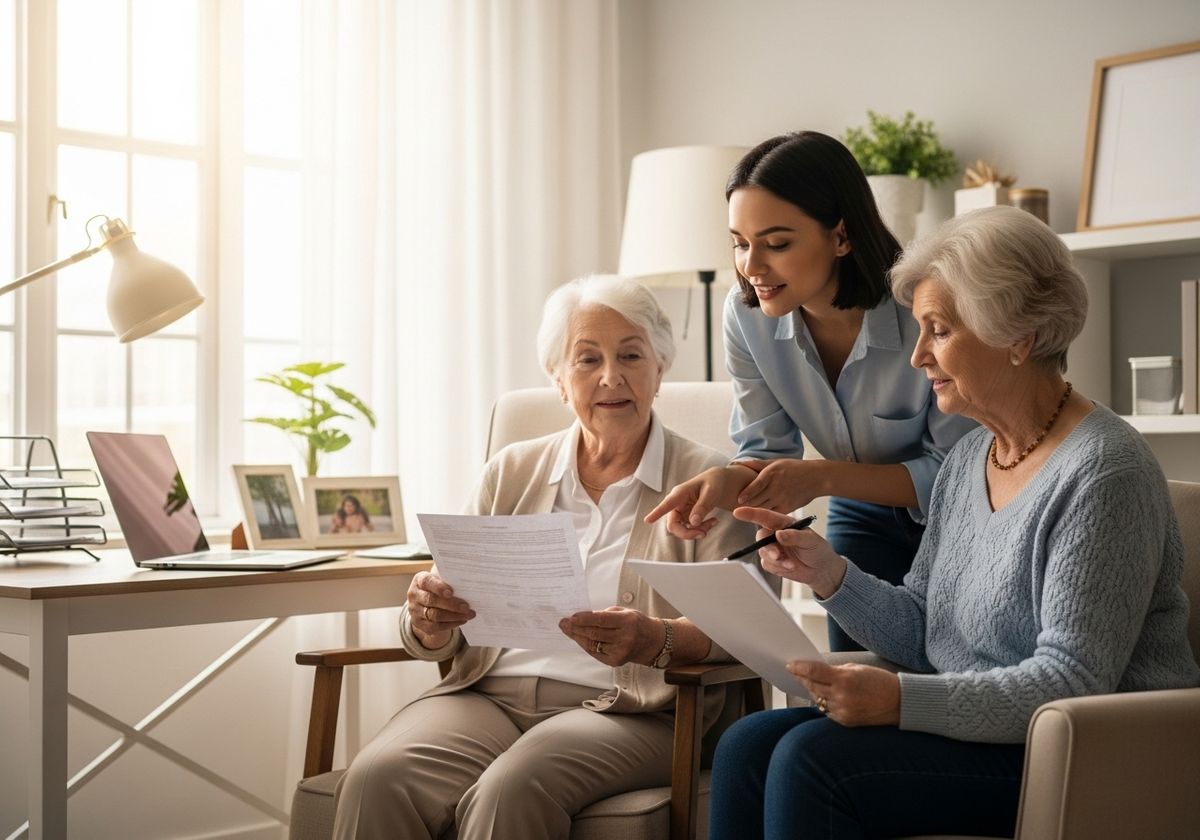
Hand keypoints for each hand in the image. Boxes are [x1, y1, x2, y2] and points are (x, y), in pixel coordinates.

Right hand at [407, 571, 474, 648]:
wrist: (425, 603)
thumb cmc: (438, 587)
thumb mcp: (440, 580)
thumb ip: (450, 581)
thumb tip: (468, 585)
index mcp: (419, 580)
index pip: (427, 582)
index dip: (438, 587)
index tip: (451, 592)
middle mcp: (414, 595)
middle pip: (432, 600)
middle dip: (451, 604)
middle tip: (467, 607)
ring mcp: (415, 611)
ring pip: (434, 615)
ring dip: (454, 616)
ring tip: (469, 614)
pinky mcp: (419, 624)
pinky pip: (435, 626)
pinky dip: (451, 623)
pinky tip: (462, 620)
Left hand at [559, 607, 660, 665]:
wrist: (652, 642)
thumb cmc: (637, 624)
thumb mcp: (624, 612)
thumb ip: (605, 615)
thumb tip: (583, 618)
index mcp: (627, 622)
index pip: (601, 620)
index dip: (584, 619)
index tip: (572, 617)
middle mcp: (624, 638)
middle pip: (594, 633)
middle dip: (576, 628)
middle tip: (564, 623)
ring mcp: (620, 651)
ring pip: (592, 644)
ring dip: (578, 637)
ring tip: (568, 630)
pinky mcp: (615, 661)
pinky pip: (595, 653)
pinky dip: (586, 645)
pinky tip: (579, 639)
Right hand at [643, 466, 751, 538]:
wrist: (717, 483)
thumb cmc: (713, 483)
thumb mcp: (711, 492)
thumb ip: (702, 506)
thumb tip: (693, 522)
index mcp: (679, 493)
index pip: (666, 504)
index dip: (656, 513)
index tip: (647, 520)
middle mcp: (676, 504)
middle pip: (673, 525)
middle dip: (688, 533)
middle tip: (703, 533)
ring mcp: (681, 512)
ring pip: (682, 530)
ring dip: (697, 531)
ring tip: (713, 522)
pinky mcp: (686, 518)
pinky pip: (690, 530)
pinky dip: (701, 529)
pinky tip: (712, 522)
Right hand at [732, 506, 846, 597]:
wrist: (820, 569)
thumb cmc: (817, 549)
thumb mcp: (810, 540)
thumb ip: (795, 536)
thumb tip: (779, 534)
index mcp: (783, 523)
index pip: (764, 516)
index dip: (750, 513)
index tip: (738, 512)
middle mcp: (775, 534)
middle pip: (760, 537)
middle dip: (768, 548)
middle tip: (778, 556)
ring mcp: (772, 548)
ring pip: (763, 553)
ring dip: (776, 560)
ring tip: (791, 564)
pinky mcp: (772, 562)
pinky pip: (767, 565)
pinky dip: (778, 568)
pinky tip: (790, 567)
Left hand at [735, 458, 824, 511]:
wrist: (816, 478)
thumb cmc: (793, 468)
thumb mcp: (775, 462)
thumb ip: (755, 465)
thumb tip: (734, 463)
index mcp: (772, 474)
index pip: (756, 485)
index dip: (746, 493)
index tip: (738, 499)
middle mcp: (777, 487)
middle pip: (757, 500)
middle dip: (745, 505)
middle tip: (732, 508)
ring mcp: (782, 499)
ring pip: (763, 509)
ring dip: (752, 512)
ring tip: (741, 514)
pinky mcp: (787, 508)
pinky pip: (773, 515)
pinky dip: (764, 517)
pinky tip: (755, 518)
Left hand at [787, 660, 899, 726]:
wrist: (899, 702)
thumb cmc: (879, 681)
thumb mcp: (857, 668)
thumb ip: (835, 670)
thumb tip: (816, 670)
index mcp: (844, 680)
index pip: (813, 672)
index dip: (799, 667)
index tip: (790, 665)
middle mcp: (842, 697)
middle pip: (813, 686)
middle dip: (803, 678)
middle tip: (795, 672)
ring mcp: (843, 711)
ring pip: (818, 700)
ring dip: (813, 691)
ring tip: (808, 682)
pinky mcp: (846, 722)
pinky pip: (828, 711)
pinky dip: (824, 702)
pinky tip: (824, 696)